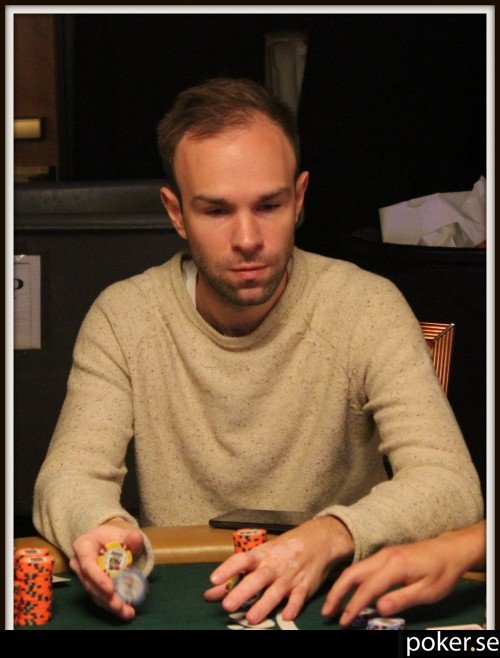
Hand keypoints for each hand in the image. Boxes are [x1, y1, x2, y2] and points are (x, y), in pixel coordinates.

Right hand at [69, 517, 144, 619]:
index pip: (87, 564)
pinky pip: (100, 596)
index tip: (111, 589)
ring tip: (126, 612)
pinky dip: (112, 604)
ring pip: (94, 593)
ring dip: (109, 604)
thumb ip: (131, 536)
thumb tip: (136, 538)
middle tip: (120, 606)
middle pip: (90, 583)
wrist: (110, 537)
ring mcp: (84, 576)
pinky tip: (125, 610)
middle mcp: (79, 562)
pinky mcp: (92, 585)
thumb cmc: (114, 533)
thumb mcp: (123, 531)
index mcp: (83, 545)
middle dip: (105, 597)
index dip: (98, 578)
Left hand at [204, 516, 353, 624]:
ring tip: (251, 618)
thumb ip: (236, 576)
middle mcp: (274, 566)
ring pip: (275, 592)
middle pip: (256, 579)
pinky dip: (293, 607)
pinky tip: (286, 616)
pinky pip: (298, 598)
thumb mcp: (261, 556)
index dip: (227, 569)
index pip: (241, 560)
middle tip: (227, 605)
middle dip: (242, 592)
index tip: (213, 580)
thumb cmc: (283, 549)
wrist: (319, 539)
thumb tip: (209, 594)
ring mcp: (289, 576)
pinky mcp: (305, 586)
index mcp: (261, 555)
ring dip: (263, 605)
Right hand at [321, 534, 471, 625]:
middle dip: (337, 592)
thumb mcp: (427, 591)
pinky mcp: (385, 555)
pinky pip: (363, 568)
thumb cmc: (442, 571)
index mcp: (394, 565)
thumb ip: (402, 599)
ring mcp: (383, 554)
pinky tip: (349, 592)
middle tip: (327, 611)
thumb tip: (379, 609)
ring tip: (333, 604)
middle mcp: (384, 556)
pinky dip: (351, 581)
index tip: (343, 621)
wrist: (451, 549)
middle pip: (353, 573)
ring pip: (355, 569)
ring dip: (341, 586)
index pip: (368, 587)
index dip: (353, 605)